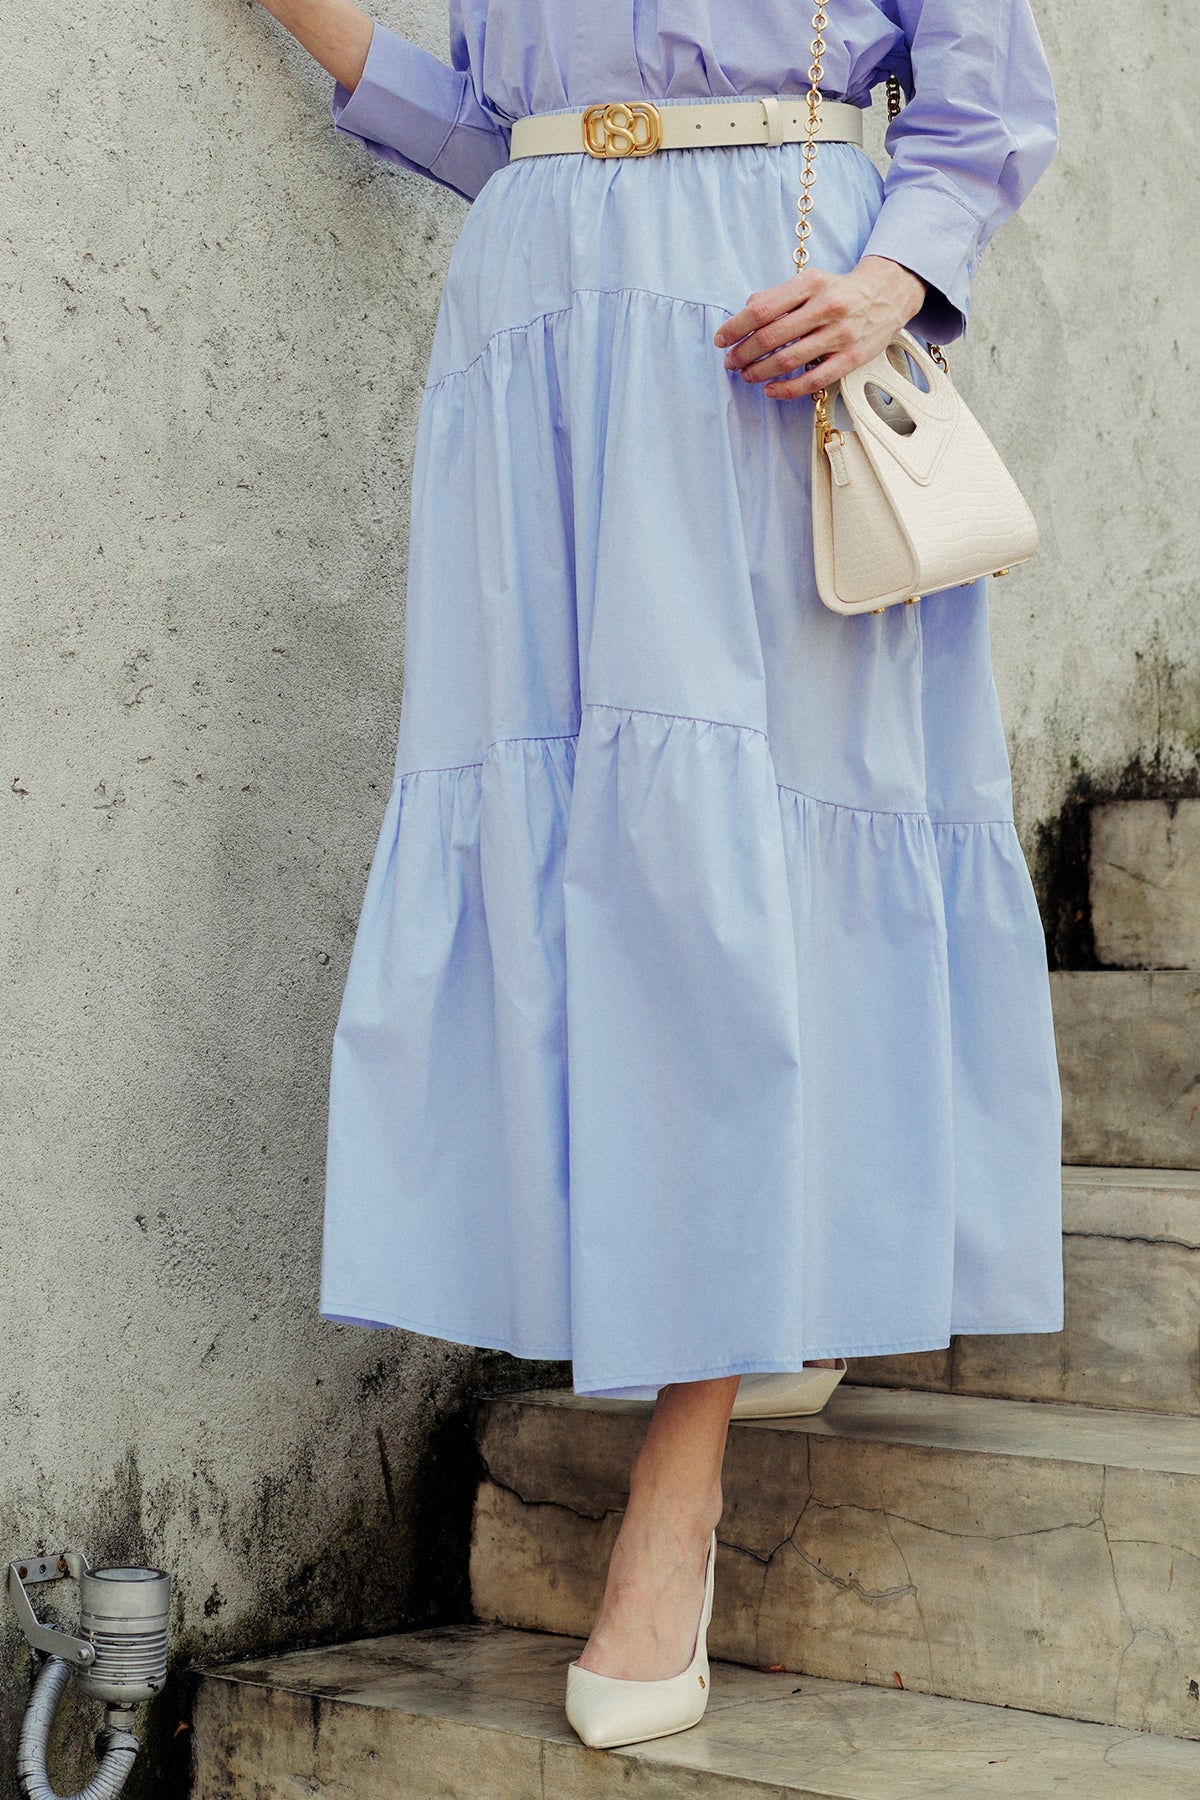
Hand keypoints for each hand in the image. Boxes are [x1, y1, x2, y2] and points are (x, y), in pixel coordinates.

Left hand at [712, 255, 925, 399]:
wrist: (886, 295)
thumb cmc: (838, 290)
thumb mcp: (809, 281)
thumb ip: (778, 296)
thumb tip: (745, 313)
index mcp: (811, 284)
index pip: (763, 309)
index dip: (736, 327)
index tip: (722, 339)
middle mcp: (826, 308)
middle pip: (771, 336)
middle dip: (743, 353)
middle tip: (731, 361)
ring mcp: (840, 335)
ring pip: (788, 360)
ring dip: (759, 372)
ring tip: (746, 375)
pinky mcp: (850, 359)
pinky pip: (812, 381)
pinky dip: (786, 389)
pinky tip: (771, 390)